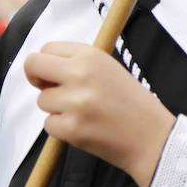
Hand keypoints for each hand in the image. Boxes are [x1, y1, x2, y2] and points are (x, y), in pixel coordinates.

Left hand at [24, 42, 174, 186]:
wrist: (152, 138)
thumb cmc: (130, 103)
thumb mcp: (108, 69)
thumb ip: (77, 64)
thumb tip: (43, 69)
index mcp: (91, 56)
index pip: (47, 49)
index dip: (46, 63)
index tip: (52, 75)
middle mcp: (81, 74)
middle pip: (33, 66)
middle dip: (35, 78)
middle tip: (49, 89)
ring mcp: (75, 102)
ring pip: (42, 100)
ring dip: (56, 109)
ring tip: (83, 113)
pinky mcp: (71, 128)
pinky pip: (49, 124)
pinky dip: (62, 129)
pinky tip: (84, 128)